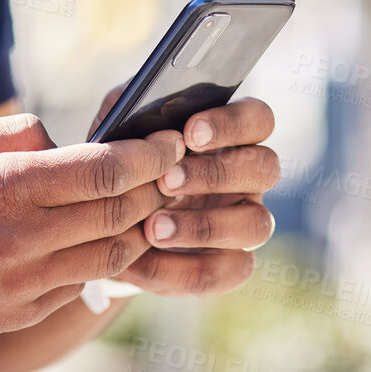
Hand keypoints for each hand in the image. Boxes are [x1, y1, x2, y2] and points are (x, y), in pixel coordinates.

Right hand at [0, 113, 183, 348]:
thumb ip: (14, 134)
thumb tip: (64, 139)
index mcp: (6, 186)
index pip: (104, 168)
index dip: (149, 154)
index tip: (169, 139)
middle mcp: (22, 236)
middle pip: (120, 211)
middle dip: (159, 186)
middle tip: (175, 168)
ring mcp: (25, 281)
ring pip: (113, 254)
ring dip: (141, 227)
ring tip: (149, 204)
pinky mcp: (22, 312)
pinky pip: (82, 284)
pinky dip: (103, 259)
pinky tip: (104, 239)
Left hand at [85, 88, 278, 297]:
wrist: (105, 224)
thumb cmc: (122, 165)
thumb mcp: (117, 131)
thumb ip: (128, 108)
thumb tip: (135, 100)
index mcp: (232, 135)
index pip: (257, 118)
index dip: (231, 123)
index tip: (189, 133)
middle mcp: (249, 178)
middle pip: (265, 167)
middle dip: (215, 173)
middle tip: (165, 180)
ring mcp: (245, 222)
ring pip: (257, 224)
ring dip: (205, 226)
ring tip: (152, 227)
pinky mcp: (231, 265)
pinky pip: (228, 271)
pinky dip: (182, 269)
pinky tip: (142, 261)